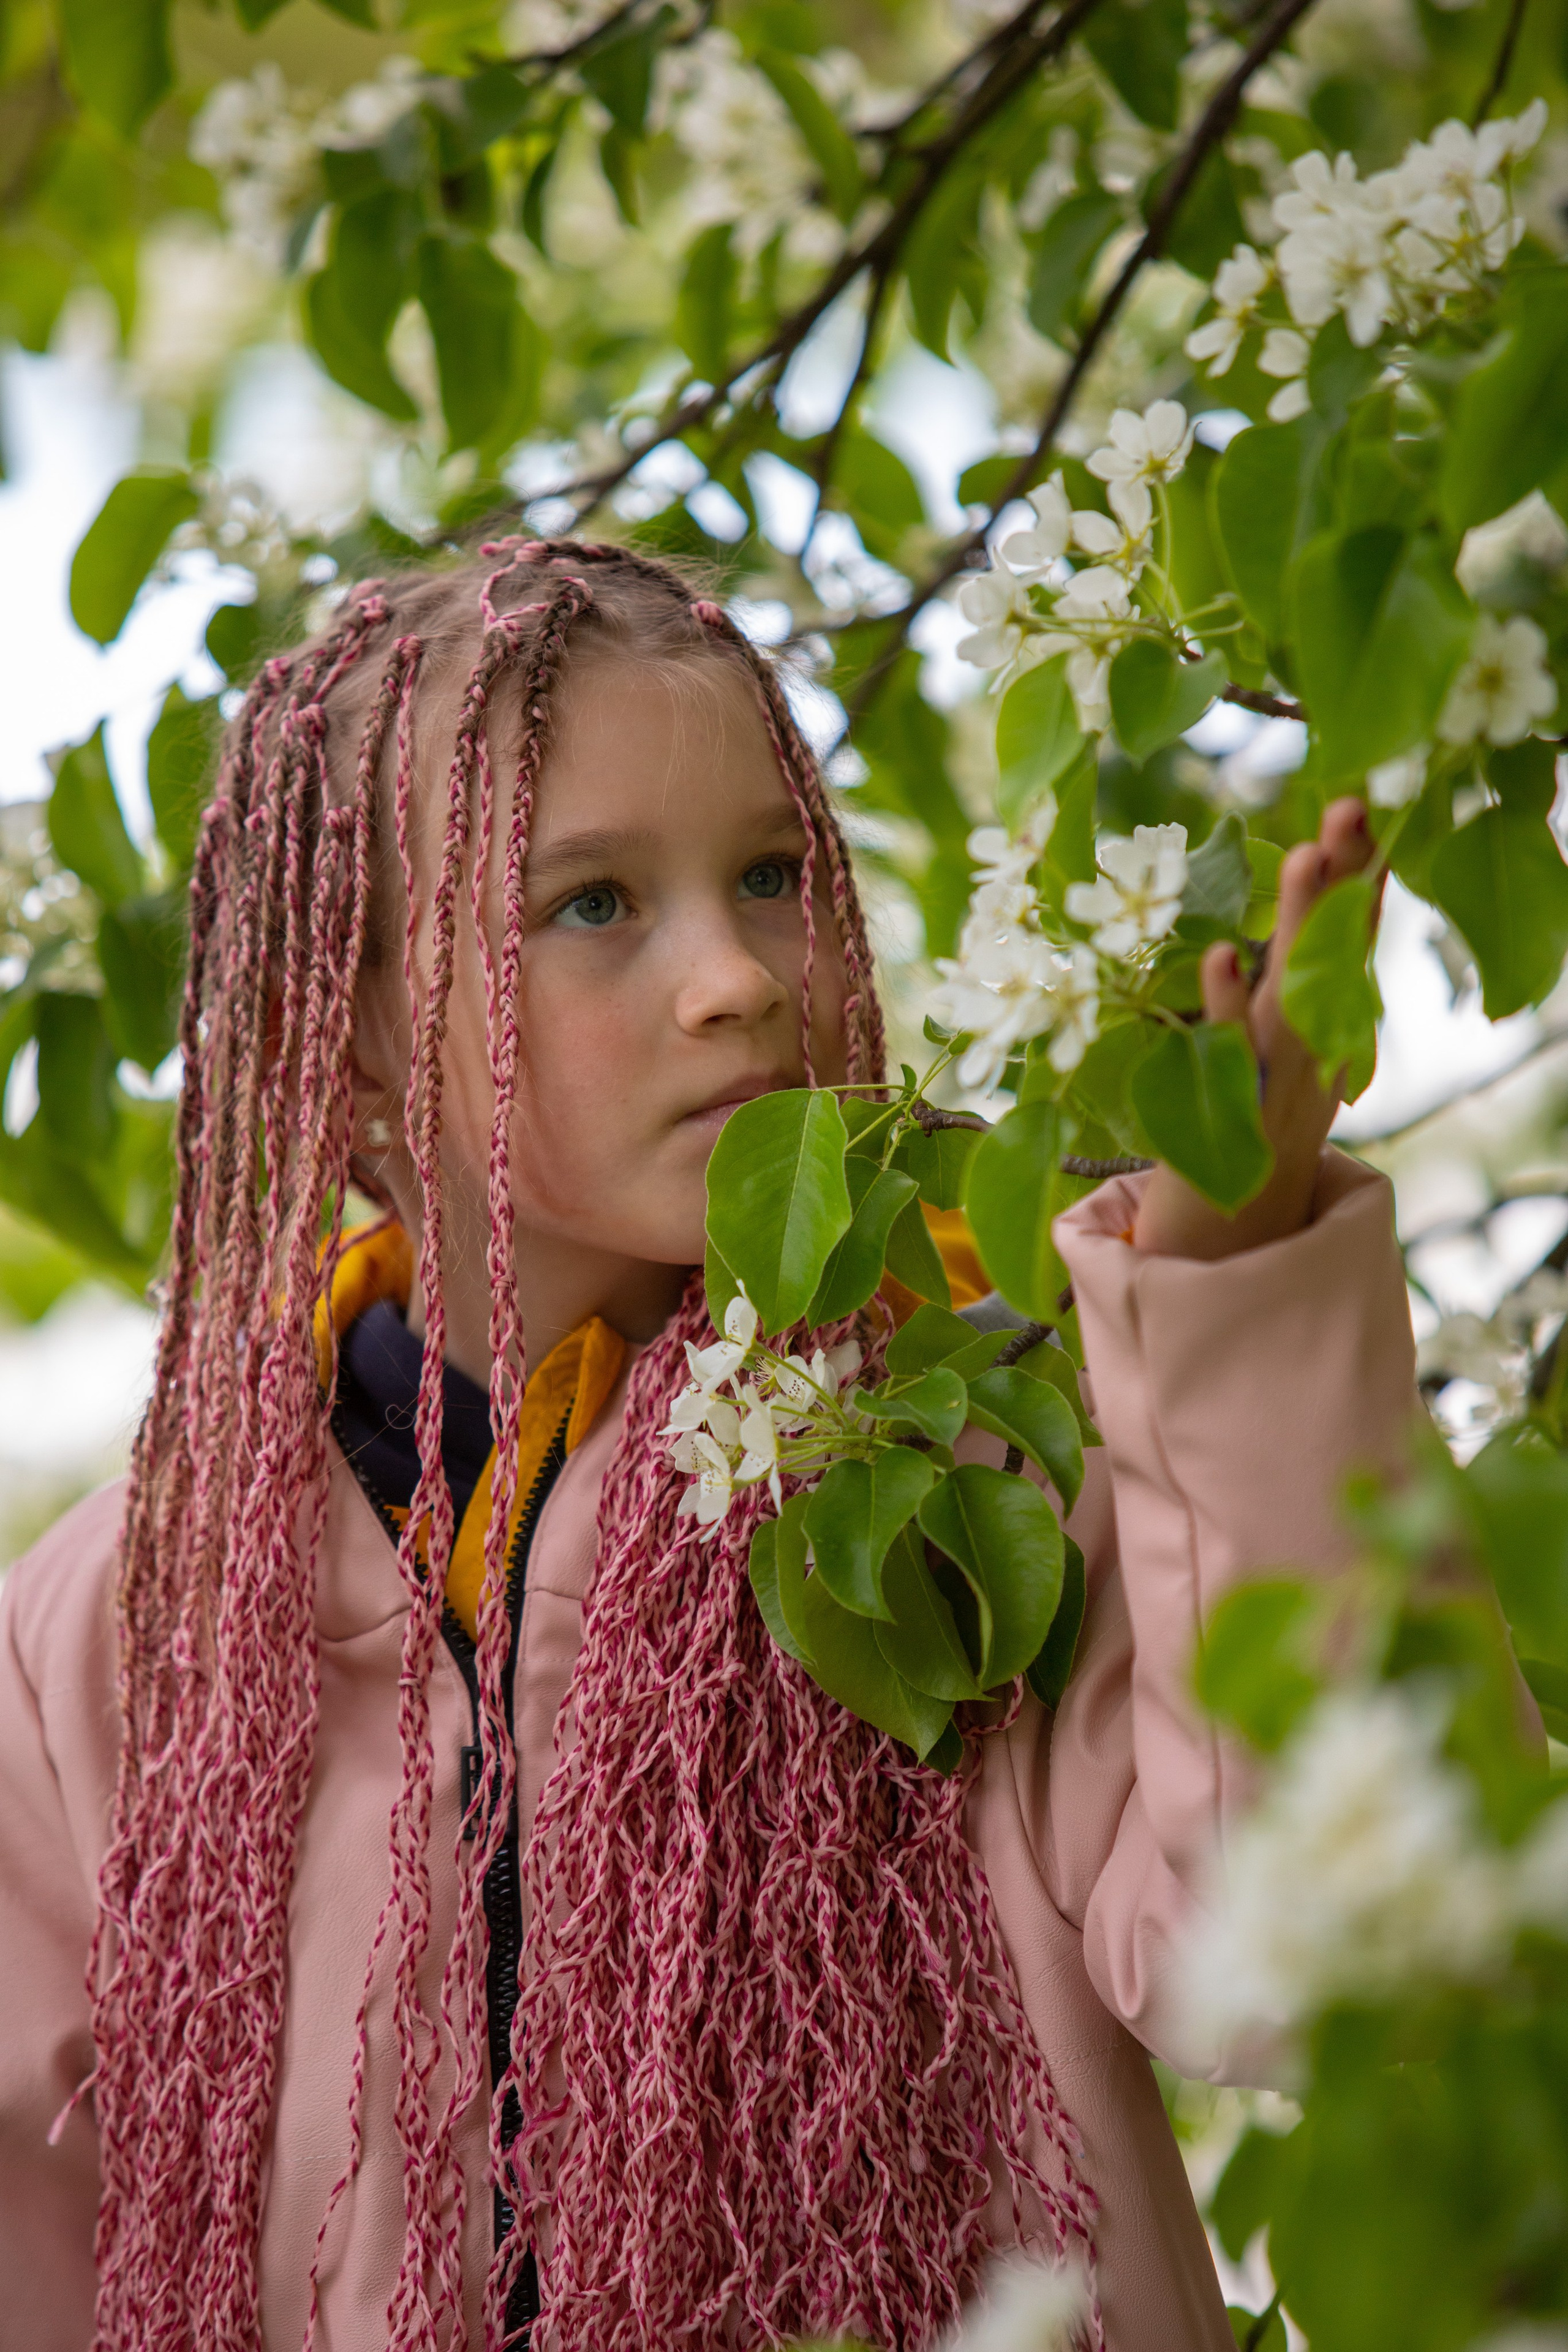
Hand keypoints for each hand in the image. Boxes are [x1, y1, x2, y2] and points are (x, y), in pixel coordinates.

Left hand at [1133, 797, 1377, 1261]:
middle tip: (1354, 805)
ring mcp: (1267, 1081)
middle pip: (1329, 956)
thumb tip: (1295, 913)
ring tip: (1306, 852)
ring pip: (1288, 992)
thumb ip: (1290, 990)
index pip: (1345, 943)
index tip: (1370, 807)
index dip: (1361, 879)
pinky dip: (1223, 1005)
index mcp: (1317, 1032)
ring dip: (1297, 924)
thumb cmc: (1245, 1134)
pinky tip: (1223, 953)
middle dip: (1341, 881)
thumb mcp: (1281, 1057)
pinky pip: (1223, 1052)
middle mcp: (1305, 1051)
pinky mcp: (1221, 1109)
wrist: (1225, 1242)